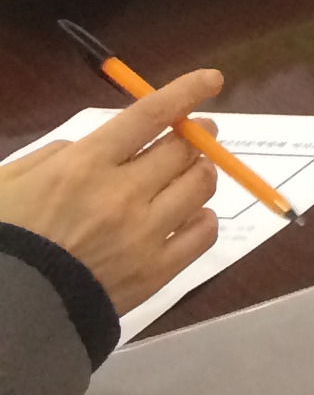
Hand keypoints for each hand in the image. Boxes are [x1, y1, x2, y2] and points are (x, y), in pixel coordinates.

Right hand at [0, 71, 225, 312]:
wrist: (2, 314)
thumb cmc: (1, 240)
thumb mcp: (12, 182)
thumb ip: (59, 155)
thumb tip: (104, 145)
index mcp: (83, 166)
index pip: (150, 115)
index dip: (186, 92)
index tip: (212, 80)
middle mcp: (122, 194)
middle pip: (183, 149)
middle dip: (196, 134)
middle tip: (198, 132)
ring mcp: (144, 234)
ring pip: (200, 186)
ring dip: (201, 172)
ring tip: (192, 172)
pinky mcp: (155, 272)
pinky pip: (202, 234)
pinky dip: (203, 218)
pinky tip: (190, 216)